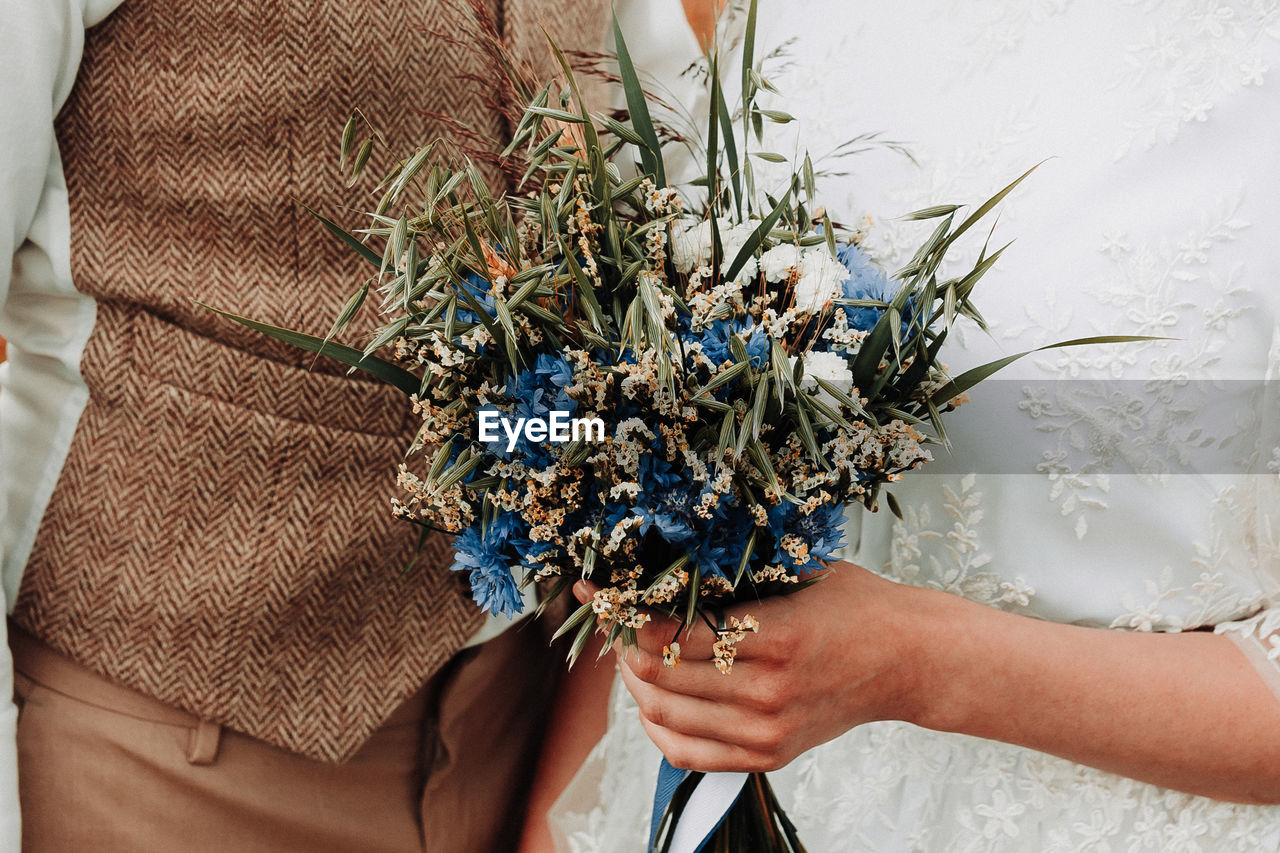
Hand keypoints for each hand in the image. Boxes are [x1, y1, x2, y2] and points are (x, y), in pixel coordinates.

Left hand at [573, 562, 939, 772]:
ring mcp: (766, 731)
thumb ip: (733, 576)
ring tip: (630, 652)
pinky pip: (685, 753)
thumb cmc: (853, 604)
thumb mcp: (796, 571)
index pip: (671, 634)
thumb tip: (659, 566)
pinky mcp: (767, 755)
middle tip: (614, 619)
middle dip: (622, 645)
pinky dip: (656, 725)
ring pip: (663, 715)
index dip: (626, 613)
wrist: (906, 660)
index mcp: (777, 636)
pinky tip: (651, 698)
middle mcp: (768, 692)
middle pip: (658, 676)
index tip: (606, 592)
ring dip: (634, 681)